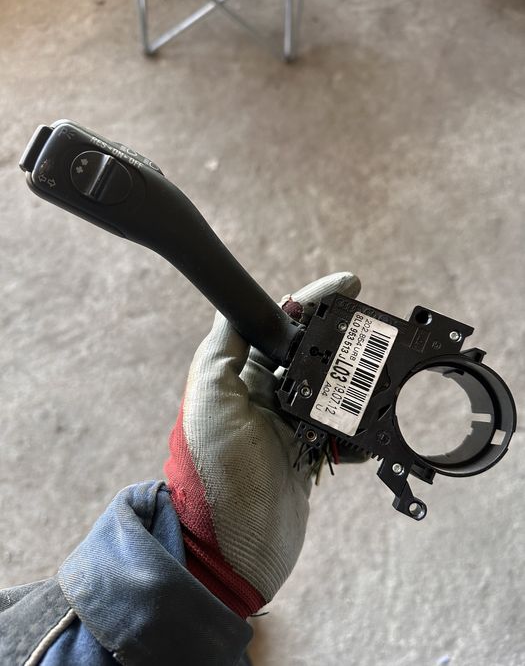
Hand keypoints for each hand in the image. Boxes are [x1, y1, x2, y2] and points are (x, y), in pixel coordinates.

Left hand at [164, 272, 360, 617]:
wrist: (232, 548)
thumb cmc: (215, 472)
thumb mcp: (210, 397)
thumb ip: (223, 347)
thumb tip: (237, 303)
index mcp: (239, 375)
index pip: (279, 323)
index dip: (313, 300)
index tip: (348, 284)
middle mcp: (263, 395)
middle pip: (311, 352)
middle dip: (342, 340)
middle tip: (375, 333)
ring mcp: (288, 426)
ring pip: (331, 389)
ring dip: (356, 383)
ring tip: (382, 378)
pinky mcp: (308, 457)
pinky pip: (341, 431)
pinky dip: (359, 428)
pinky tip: (375, 427)